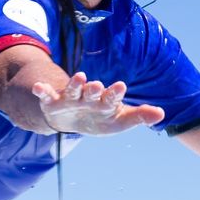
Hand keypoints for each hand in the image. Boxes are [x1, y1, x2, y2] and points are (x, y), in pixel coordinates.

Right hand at [32, 72, 164, 135]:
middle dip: (94, 88)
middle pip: (91, 92)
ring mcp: (70, 99)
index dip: (115, 92)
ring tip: (79, 77)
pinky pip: (47, 97)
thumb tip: (162, 114)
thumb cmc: (100, 119)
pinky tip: (37, 88)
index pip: (111, 97)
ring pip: (72, 90)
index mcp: (105, 102)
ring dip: (75, 84)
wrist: (73, 120)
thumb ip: (139, 116)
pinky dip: (42, 92)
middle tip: (97, 84)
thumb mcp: (119, 121)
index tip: (121, 86)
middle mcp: (88, 97)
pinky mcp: (54, 103)